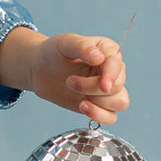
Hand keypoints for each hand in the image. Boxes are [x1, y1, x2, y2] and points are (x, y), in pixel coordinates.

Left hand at [0, 28, 129, 123]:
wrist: (40, 70)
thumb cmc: (53, 52)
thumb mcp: (64, 43)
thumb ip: (82, 46)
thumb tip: (99, 58)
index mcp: (108, 50)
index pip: (117, 65)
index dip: (111, 76)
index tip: (103, 85)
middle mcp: (112, 69)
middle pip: (117, 86)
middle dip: (93, 88)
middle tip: (69, 81)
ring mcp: (107, 89)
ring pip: (120, 102)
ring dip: (98, 103)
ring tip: (78, 97)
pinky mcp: (100, 105)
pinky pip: (111, 117)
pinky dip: (99, 115)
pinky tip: (82, 106)